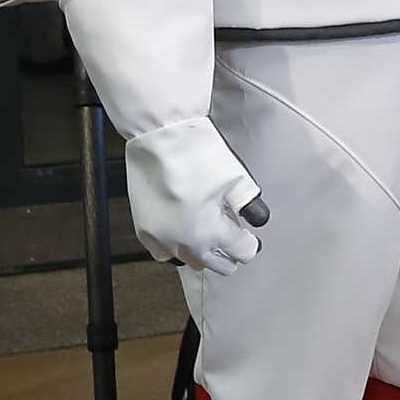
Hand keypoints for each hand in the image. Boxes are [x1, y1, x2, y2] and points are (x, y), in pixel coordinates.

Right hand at [124, 116, 265, 275]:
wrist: (159, 135)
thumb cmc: (198, 154)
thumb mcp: (238, 178)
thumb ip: (250, 207)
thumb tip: (256, 222)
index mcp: (208, 232)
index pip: (240, 253)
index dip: (250, 244)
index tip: (251, 236)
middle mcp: (183, 243)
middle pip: (216, 264)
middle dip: (230, 253)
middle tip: (234, 236)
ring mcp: (160, 238)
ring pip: (189, 261)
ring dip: (204, 253)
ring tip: (210, 234)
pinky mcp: (143, 229)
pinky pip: (163, 253)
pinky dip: (177, 249)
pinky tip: (185, 234)